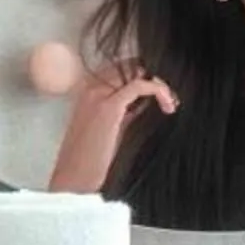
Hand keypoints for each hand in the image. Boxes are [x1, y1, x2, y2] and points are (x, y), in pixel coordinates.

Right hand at [47, 63, 176, 194]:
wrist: (73, 179)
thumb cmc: (90, 160)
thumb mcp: (111, 128)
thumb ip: (126, 110)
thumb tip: (148, 101)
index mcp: (88, 90)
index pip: (123, 68)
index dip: (146, 77)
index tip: (163, 95)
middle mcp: (90, 87)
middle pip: (131, 66)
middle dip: (155, 78)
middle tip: (170, 99)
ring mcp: (98, 94)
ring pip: (137, 71)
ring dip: (160, 84)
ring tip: (171, 104)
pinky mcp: (108, 107)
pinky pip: (140, 85)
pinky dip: (159, 91)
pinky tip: (168, 105)